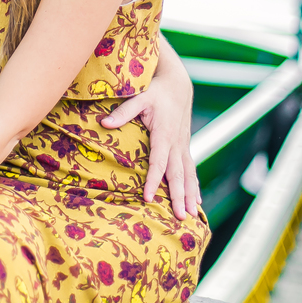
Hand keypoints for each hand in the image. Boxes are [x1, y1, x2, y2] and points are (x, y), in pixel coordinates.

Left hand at [101, 41, 200, 220]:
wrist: (177, 84)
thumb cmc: (155, 91)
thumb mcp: (139, 97)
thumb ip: (123, 111)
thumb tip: (104, 123)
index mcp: (165, 134)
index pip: (159, 162)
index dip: (153, 180)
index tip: (148, 197)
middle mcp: (177, 143)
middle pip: (178, 174)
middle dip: (179, 196)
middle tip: (180, 217)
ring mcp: (183, 146)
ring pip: (189, 175)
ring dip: (190, 195)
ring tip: (192, 216)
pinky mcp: (185, 147)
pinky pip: (191, 170)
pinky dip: (194, 187)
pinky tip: (197, 202)